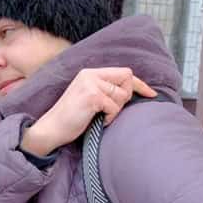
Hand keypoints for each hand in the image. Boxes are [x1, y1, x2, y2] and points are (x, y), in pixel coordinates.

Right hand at [21, 67, 156, 155]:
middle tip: (111, 111)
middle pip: (127, 79)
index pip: (123, 72)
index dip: (139, 84)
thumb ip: (105, 90)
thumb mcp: (88, 97)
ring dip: (115, 111)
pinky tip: (98, 122)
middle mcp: (90, 74)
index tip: (151, 94)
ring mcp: (90, 84)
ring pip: (121, 95)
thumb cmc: (70, 119)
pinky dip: (110, 118)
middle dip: (125, 97)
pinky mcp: (92, 97)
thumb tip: (130, 92)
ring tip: (100, 117)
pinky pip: (115, 107)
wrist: (50, 130)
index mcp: (89, 73)